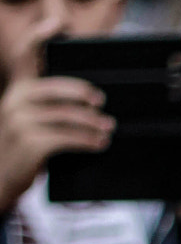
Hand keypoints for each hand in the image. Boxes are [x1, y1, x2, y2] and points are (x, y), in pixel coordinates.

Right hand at [0, 73, 112, 214]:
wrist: (0, 176)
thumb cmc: (19, 147)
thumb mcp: (25, 118)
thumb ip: (45, 104)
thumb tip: (86, 104)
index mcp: (18, 89)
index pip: (38, 67)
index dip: (60, 67)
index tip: (87, 79)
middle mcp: (16, 101)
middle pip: (57, 90)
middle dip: (83, 94)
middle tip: (101, 102)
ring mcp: (21, 122)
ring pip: (65, 115)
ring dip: (92, 122)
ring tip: (107, 127)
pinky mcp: (30, 143)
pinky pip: (65, 137)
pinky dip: (86, 140)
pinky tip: (98, 143)